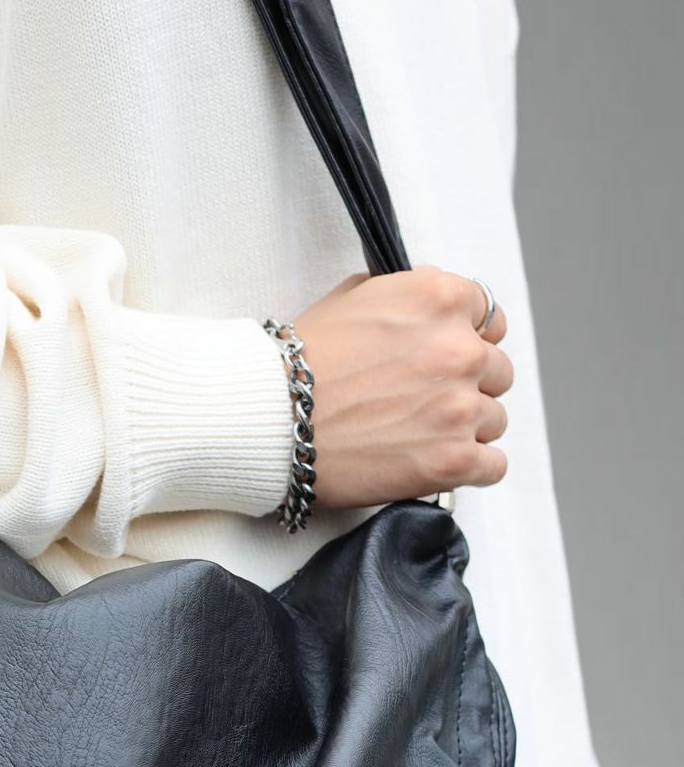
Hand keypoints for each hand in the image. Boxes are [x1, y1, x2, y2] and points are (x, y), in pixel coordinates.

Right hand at [290, 265, 512, 508]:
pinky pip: (493, 465)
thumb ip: (406, 298)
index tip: (445, 358)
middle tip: (422, 402)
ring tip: (417, 436)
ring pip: (494, 419)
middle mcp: (459, 348)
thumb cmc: (298, 365)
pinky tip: (437, 463)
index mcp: (439, 298)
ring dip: (464, 428)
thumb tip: (431, 312)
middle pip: (497, 370)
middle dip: (465, 385)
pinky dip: (471, 467)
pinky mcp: (453, 460)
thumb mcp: (352, 299)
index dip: (468, 338)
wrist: (269, 421)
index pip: (489, 316)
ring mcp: (459, 407)